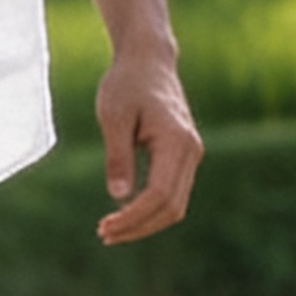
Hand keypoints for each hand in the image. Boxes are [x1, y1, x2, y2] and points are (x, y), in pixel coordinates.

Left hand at [95, 43, 201, 242]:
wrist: (147, 61)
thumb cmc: (126, 84)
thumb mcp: (113, 116)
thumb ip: (118, 155)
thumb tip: (119, 197)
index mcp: (176, 141)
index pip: (159, 194)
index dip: (133, 217)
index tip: (104, 227)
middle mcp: (191, 151)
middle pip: (171, 207)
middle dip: (139, 227)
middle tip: (104, 235)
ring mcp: (191, 155)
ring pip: (175, 205)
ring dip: (145, 222)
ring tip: (111, 230)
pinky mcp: (184, 156)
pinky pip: (172, 193)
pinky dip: (151, 209)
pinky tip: (125, 213)